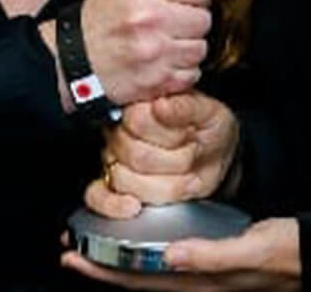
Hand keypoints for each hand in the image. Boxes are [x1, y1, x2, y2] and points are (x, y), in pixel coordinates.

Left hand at [61, 217, 299, 290]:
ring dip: (119, 262)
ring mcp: (204, 277)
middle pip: (138, 281)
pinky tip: (138, 243)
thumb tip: (169, 257)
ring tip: (93, 247)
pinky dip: (145, 256)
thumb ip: (212, 255)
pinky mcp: (211, 264)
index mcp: (202, 283)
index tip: (74, 258)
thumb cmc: (288, 253)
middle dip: (102, 267)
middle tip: (69, 250)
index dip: (105, 271)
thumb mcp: (252, 249)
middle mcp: (198, 284)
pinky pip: (168, 264)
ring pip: (150, 274)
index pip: (142, 280)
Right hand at [77, 0, 221, 104]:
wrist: (71, 58)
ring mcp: (155, 52)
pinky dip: (181, 70)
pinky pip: (192, 73)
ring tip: (165, 43)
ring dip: (188, 47)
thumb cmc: (101, 20)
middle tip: (172, 23)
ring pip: (201, 48)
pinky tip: (162, 62)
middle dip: (192, 21)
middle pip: (204, 19)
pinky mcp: (157, 81)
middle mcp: (150, 19)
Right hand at [86, 92, 240, 218]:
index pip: (139, 120)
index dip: (170, 134)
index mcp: (141, 106)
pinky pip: (97, 196)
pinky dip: (113, 205)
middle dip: (174, 161)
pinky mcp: (110, 185)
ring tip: (180, 175)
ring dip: (160, 184)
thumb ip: (185, 107)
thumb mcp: (209, 113)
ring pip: (123, 178)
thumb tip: (160, 106)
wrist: (213, 154)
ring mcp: (113, 158)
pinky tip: (133, 205)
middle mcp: (121, 131)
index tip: (192, 135)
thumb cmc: (208, 132)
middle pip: (137, 155)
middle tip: (191, 155)